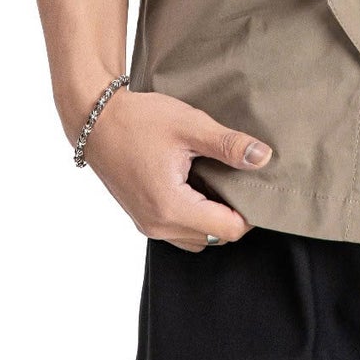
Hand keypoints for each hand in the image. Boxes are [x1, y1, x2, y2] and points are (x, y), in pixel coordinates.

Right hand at [81, 88, 271, 251]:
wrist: (95, 120)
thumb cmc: (139, 120)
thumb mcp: (190, 125)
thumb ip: (228, 145)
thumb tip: (263, 158)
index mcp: (171, 206)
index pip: (228, 230)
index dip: (249, 213)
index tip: (256, 187)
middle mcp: (158, 225)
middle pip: (214, 238)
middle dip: (233, 215)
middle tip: (240, 181)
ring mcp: (147, 225)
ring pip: (197, 239)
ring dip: (213, 218)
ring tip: (218, 183)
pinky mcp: (142, 218)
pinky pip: (178, 231)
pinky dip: (194, 216)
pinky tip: (197, 186)